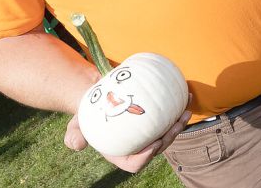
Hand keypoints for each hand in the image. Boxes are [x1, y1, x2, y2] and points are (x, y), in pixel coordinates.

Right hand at [64, 109, 192, 172]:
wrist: (98, 98)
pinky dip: (179, 108)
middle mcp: (137, 146)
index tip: (153, 144)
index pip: (135, 164)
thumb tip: (77, 145)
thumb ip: (75, 135)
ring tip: (185, 111)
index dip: (146, 158)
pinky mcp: (156, 121)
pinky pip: (170, 118)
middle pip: (157, 148)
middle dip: (169, 138)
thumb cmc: (87, 115)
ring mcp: (148, 134)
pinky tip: (186, 95)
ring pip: (168, 134)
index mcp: (120, 154)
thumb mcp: (76, 125)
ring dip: (179, 125)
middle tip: (176, 124)